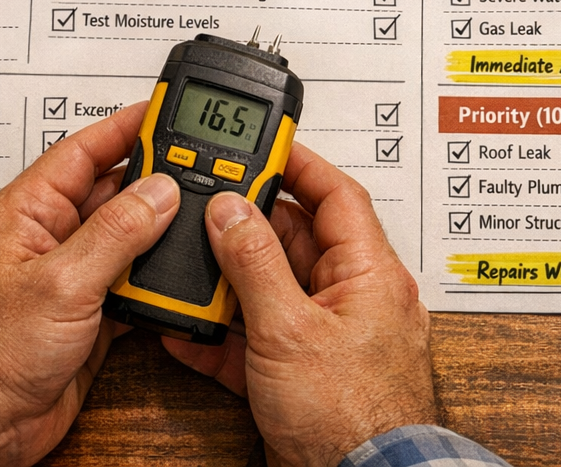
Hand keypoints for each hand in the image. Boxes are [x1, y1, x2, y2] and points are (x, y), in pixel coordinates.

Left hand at [0, 103, 179, 466]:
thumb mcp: (61, 282)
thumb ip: (116, 233)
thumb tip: (157, 192)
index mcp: (24, 212)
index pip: (82, 151)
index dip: (124, 127)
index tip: (163, 110)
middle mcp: (45, 237)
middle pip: (109, 191)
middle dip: (152, 180)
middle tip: (198, 167)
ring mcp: (66, 275)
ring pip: (124, 237)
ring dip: (157, 233)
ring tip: (196, 220)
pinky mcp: (84, 312)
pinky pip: (128, 279)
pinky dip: (154, 278)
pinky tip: (177, 275)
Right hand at [163, 143, 436, 466]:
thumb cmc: (352, 415)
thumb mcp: (289, 328)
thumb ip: (256, 264)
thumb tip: (233, 211)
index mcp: (370, 272)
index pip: (336, 194)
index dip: (299, 163)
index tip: (262, 144)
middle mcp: (357, 298)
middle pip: (299, 239)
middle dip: (249, 225)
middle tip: (209, 207)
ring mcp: (332, 337)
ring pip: (275, 289)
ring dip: (231, 282)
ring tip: (191, 268)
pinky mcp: (307, 375)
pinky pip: (262, 338)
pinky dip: (228, 333)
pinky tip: (191, 330)